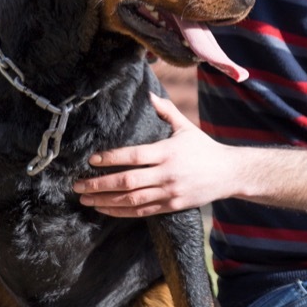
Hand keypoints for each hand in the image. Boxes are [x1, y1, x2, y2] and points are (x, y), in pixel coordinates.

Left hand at [74, 93, 237, 217]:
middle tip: (78, 185)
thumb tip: (149, 94)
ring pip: (131, 200)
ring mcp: (168, 192)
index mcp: (167, 152)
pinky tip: (105, 209)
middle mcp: (166, 174)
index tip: (91, 160)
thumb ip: (166, 111)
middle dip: (99, 184)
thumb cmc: (204, 148)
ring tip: (85, 199)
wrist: (229, 174)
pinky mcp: (171, 206)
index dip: (111, 159)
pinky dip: (121, 212)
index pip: (133, 156)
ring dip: (105, 201)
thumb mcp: (186, 127)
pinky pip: (142, 211)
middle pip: (127, 181)